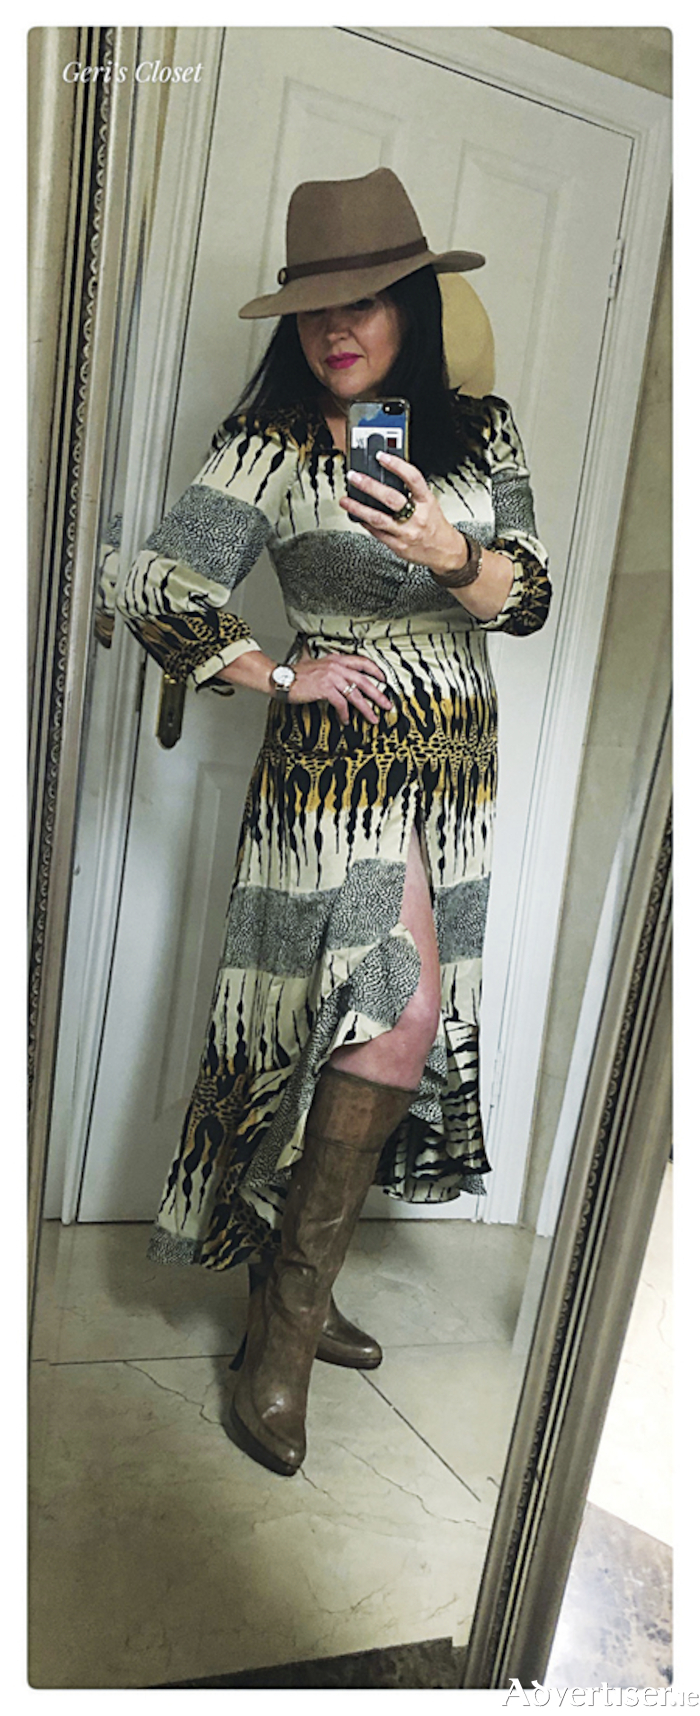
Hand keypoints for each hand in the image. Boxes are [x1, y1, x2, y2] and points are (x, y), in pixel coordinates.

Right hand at [289, 650, 392, 725]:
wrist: (282, 678)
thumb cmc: (297, 674)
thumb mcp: (316, 664)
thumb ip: (330, 667)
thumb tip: (339, 677)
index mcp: (336, 659)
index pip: (361, 661)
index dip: (375, 670)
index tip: (384, 680)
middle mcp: (336, 666)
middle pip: (364, 681)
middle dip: (378, 694)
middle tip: (387, 704)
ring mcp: (331, 677)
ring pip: (355, 695)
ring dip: (366, 708)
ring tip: (372, 718)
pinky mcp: (325, 688)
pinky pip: (341, 703)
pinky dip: (345, 714)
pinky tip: (346, 720)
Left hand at [338, 452, 467, 577]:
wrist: (444, 551)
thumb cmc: (434, 524)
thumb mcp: (429, 502)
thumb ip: (411, 491)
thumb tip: (387, 476)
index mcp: (426, 501)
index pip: (412, 478)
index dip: (396, 465)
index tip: (381, 456)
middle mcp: (417, 516)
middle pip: (390, 498)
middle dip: (369, 486)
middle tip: (354, 477)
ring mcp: (406, 532)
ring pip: (378, 518)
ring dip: (358, 508)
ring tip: (345, 500)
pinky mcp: (398, 546)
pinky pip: (377, 533)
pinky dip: (365, 523)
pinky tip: (357, 516)